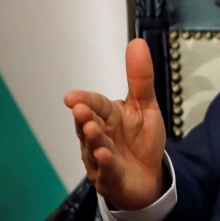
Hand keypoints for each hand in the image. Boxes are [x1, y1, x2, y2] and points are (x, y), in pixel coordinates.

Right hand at [64, 38, 166, 209]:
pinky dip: (106, 162)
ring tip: (92, 128)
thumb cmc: (141, 140)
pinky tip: (105, 155)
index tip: (72, 97)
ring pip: (94, 147)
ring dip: (93, 138)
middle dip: (84, 117)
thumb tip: (137, 42)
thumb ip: (140, 78)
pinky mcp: (110, 178)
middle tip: (79, 108)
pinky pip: (107, 169)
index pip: (95, 105)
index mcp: (108, 116)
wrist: (148, 176)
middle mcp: (100, 136)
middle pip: (89, 124)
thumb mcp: (145, 106)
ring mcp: (102, 158)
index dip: (85, 100)